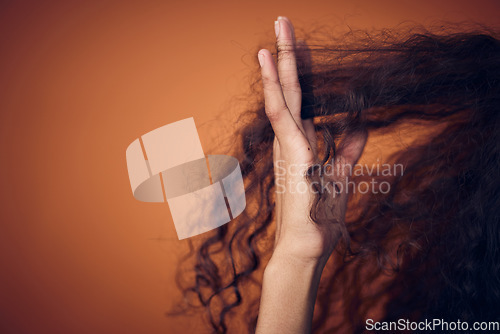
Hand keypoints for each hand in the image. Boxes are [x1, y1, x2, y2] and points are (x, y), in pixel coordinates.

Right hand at [258, 16, 366, 265]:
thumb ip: (349, 146)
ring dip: (279, 63)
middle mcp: (291, 139)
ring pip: (283, 95)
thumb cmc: (319, 213)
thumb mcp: (342, 173)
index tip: (301, 44)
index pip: (302, 98)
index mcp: (302, 143)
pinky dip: (276, 87)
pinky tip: (269, 63)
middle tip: (283, 23)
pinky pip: (282, 114)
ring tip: (275, 33)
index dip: (302, 70)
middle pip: (290, 90)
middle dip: (287, 56)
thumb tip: (360, 121)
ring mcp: (287, 145)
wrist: (307, 244)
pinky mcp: (291, 153)